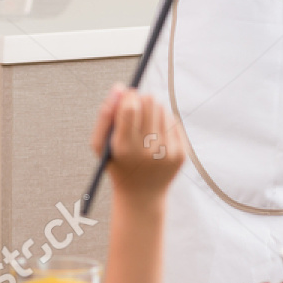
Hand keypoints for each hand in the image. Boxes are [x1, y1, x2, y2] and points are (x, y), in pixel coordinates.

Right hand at [92, 85, 184, 200]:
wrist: (141, 196)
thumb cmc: (117, 164)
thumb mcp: (101, 144)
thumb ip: (105, 115)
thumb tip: (120, 87)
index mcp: (124, 148)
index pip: (130, 107)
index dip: (128, 96)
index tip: (126, 96)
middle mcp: (148, 150)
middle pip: (150, 102)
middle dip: (141, 100)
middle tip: (135, 107)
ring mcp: (167, 152)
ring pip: (162, 109)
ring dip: (152, 111)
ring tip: (144, 126)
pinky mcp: (181, 154)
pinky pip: (173, 122)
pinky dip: (163, 123)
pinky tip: (156, 137)